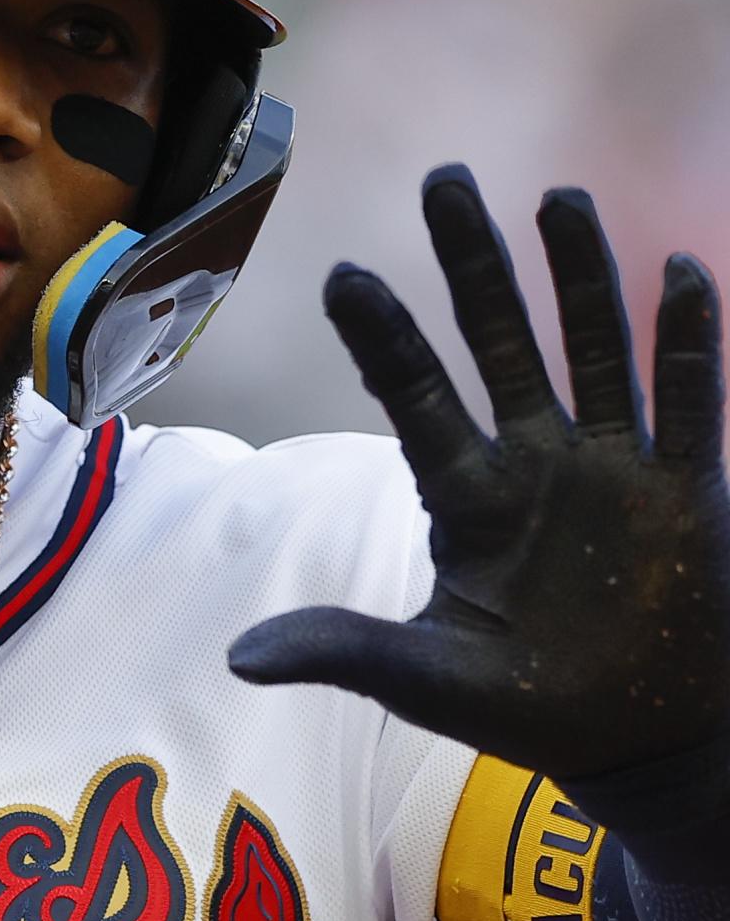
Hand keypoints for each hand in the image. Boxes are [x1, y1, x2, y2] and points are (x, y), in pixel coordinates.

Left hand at [228, 165, 729, 786]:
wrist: (640, 740)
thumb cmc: (526, 703)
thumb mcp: (424, 679)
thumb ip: (343, 650)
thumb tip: (236, 659)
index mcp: (463, 497)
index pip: (413, 396)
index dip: (381, 337)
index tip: (343, 273)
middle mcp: (532, 462)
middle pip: (497, 342)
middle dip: (473, 264)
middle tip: (445, 179)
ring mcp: (610, 467)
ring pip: (591, 349)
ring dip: (581, 277)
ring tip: (558, 198)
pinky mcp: (684, 489)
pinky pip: (689, 402)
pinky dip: (687, 342)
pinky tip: (681, 271)